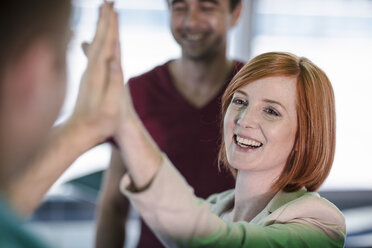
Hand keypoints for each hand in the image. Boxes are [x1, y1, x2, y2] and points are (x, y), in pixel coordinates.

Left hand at [67, 2, 123, 146]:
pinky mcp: (89, 78)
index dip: (111, 27)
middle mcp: (91, 70)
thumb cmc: (99, 123)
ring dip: (100, 28)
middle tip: (108, 2)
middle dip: (104, 20)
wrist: (80, 132)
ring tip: (104, 13)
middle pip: (100, 39)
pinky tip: (94, 38)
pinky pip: (94, 54)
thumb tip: (115, 61)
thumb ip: (114, 84)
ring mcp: (89, 73)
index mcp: (99, 74)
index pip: (107, 44)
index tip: (113, 9)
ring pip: (96, 44)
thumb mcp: (110, 106)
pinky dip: (97, 41)